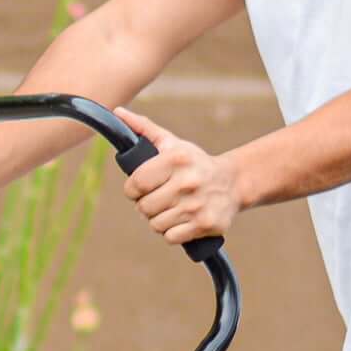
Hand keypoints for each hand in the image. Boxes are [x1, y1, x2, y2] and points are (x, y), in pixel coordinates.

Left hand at [115, 108, 241, 246]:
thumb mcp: (172, 143)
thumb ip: (144, 129)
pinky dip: (173, 232)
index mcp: (177, 159)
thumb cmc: (194, 163)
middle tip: (160, 198)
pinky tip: (183, 220)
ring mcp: (198, 205)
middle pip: (144, 208)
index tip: (140, 188)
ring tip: (173, 208)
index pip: (136, 184)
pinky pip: (171, 237)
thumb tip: (117, 113)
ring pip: (156, 225)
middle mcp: (188, 182)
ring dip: (160, 220)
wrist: (233, 183)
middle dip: (147, 205)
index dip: (133, 190)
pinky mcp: (206, 225)